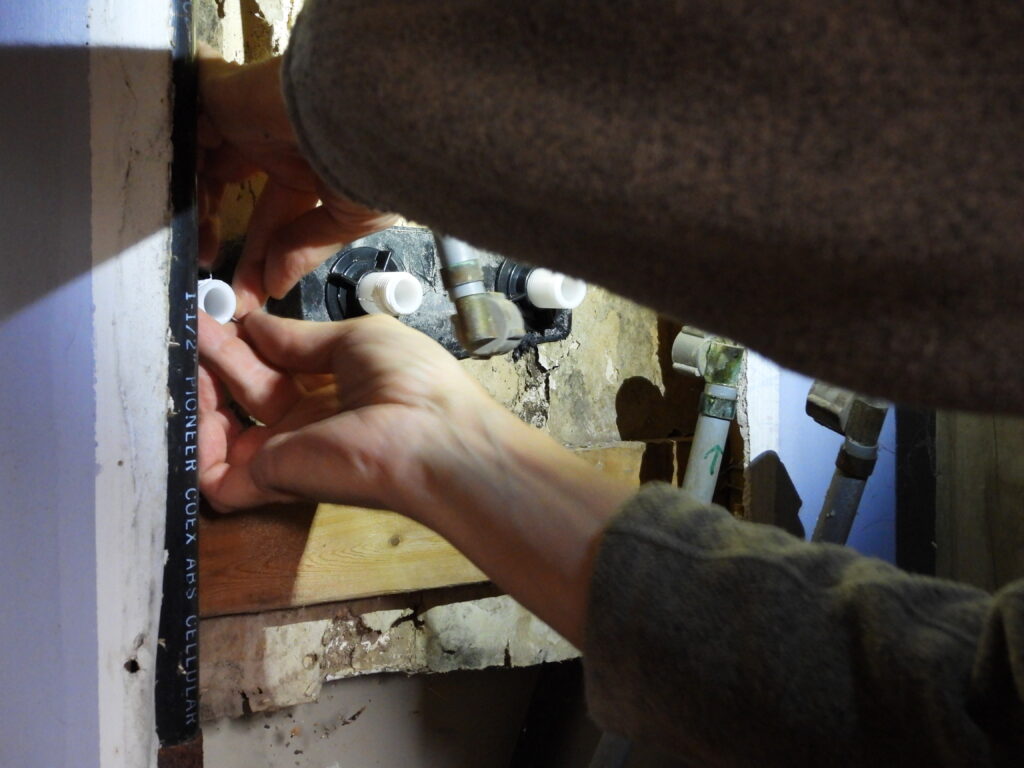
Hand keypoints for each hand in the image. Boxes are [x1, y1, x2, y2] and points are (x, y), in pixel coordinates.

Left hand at [198, 48, 397, 313]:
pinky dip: (177, 168)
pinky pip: (184, 131)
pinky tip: (182, 208)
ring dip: (197, 212)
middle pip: (232, 189)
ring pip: (202, 163)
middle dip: (222, 237)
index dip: (263, 254)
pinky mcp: (219, 96)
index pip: (276, 213)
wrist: (366, 113)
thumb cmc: (373, 164)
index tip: (252, 296)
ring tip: (201, 253)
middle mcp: (276, 140)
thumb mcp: (349, 219)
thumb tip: (274, 288)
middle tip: (217, 285)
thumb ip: (306, 249)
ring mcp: (246, 116)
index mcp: (311, 166)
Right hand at [198, 310, 507, 513]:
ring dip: (200, 392)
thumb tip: (256, 324)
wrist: (430, 435)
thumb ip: (299, 338)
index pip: (277, 361)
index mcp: (335, 384)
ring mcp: (288, 451)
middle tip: (189, 324)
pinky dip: (195, 447)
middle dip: (217, 353)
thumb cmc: (409, 379)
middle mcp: (309, 418)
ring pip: (224, 428)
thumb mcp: (355, 339)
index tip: (217, 312)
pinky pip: (217, 475)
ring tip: (184, 352)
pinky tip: (188, 402)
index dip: (247, 338)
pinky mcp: (271, 479)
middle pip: (248, 387)